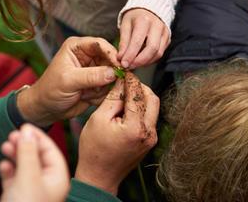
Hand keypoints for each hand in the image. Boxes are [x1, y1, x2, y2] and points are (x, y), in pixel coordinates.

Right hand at [0, 124, 69, 201]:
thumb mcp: (28, 176)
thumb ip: (28, 152)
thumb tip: (27, 131)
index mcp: (57, 178)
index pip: (51, 150)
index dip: (37, 136)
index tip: (24, 126)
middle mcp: (46, 183)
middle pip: (37, 156)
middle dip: (24, 144)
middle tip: (12, 135)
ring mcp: (32, 189)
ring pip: (24, 165)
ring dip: (14, 154)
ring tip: (4, 146)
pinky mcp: (17, 195)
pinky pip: (14, 177)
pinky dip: (9, 169)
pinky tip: (3, 166)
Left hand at [18, 37, 119, 125]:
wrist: (46, 109)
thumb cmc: (50, 90)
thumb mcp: (69, 81)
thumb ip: (91, 76)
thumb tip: (113, 73)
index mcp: (77, 47)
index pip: (100, 44)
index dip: (112, 54)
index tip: (120, 65)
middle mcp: (87, 55)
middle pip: (110, 58)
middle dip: (111, 72)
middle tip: (110, 83)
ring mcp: (94, 70)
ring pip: (112, 74)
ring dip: (104, 86)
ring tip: (88, 94)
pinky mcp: (97, 83)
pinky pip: (109, 87)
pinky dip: (102, 95)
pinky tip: (88, 98)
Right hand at [74, 73, 159, 194]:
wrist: (99, 176)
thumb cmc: (94, 149)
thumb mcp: (99, 118)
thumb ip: (113, 98)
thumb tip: (121, 82)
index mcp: (135, 127)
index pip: (137, 94)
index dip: (130, 80)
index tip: (124, 72)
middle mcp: (149, 133)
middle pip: (152, 98)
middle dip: (139, 87)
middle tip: (125, 82)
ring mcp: (151, 138)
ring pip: (153, 107)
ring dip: (141, 97)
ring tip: (123, 94)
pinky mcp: (150, 141)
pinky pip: (149, 118)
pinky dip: (140, 109)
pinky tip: (125, 108)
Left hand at [118, 8, 169, 68]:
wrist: (149, 9)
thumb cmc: (135, 17)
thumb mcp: (125, 25)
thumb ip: (123, 42)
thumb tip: (121, 58)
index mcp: (144, 20)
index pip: (138, 41)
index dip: (130, 55)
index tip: (123, 64)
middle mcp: (157, 26)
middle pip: (152, 49)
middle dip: (140, 61)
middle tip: (129, 67)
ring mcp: (165, 33)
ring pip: (158, 53)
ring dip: (145, 62)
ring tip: (133, 64)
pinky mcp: (168, 39)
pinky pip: (160, 53)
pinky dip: (150, 60)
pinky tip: (141, 60)